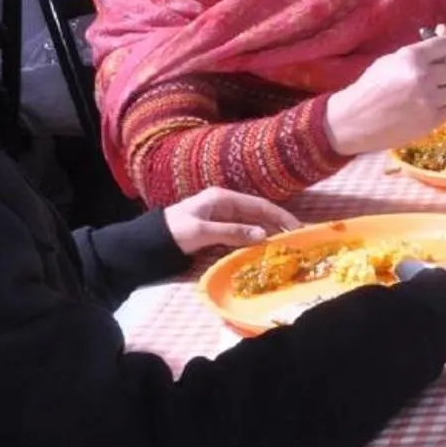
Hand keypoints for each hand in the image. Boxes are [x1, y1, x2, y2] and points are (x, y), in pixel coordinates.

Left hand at [161, 187, 300, 254]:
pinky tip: (262, 249)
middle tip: (294, 239)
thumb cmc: (174, 232)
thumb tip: (263, 235)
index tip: (296, 227)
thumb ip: (233, 232)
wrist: (149, 242)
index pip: (259, 204)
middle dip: (276, 225)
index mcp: (222, 197)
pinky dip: (253, 240)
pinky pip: (241, 233)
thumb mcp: (203, 231)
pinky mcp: (217, 230)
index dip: (279, 215)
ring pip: (251, 224)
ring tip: (283, 246)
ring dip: (266, 233)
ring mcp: (221, 217)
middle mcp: (224, 205)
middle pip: (257, 214)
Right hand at [323, 32, 445, 155]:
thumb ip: (420, 50)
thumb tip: (444, 32)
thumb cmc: (370, 87)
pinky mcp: (431, 121)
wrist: (354, 120)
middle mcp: (424, 77)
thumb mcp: (391, 61)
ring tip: (440, 91)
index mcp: (412, 57)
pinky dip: (444, 106)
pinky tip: (429, 106)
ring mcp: (429, 101)